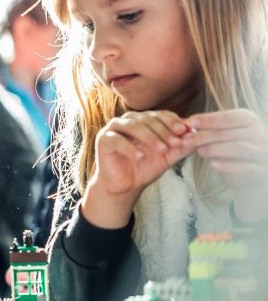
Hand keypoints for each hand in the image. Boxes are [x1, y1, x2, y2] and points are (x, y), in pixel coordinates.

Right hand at [82, 110, 194, 227]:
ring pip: (132, 125)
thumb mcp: (167, 157)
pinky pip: (116, 139)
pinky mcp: (103, 140)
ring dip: (149, 137)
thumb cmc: (144, 168)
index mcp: (144, 121)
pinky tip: (140, 157)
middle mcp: (129, 121)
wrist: (125, 185)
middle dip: (163, 130)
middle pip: (147, 118)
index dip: (172, 121)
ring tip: (160, 150)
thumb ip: (180, 147)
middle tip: (174, 143)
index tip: (184, 130)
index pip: (159, 114)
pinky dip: (129, 147)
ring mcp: (114, 129)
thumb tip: (197, 137)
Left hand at [187, 109, 267, 221]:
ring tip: (199, 151)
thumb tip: (186, 124)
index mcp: (249, 120)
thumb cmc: (229, 144)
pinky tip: (213, 164)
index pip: (228, 117)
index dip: (207, 120)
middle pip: (230, 133)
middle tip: (186, 140)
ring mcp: (261, 152)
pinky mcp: (259, 170)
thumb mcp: (220, 132)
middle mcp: (259, 134)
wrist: (247, 167)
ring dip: (214, 150)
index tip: (188, 122)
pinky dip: (226, 165)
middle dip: (204, 136)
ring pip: (238, 148)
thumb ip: (207, 128)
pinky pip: (243, 167)